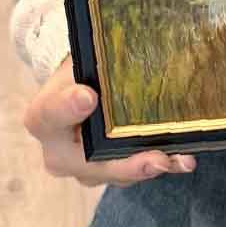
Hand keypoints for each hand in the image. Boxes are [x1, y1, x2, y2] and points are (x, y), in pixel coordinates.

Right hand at [22, 57, 195, 187]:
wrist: (82, 92)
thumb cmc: (82, 74)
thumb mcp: (82, 62)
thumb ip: (96, 64)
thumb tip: (129, 51)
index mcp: (42, 118)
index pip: (50, 115)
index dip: (68, 108)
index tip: (88, 97)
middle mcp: (57, 153)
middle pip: (89, 164)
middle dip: (126, 164)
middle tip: (155, 159)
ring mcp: (84, 171)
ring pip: (116, 175)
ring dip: (150, 166)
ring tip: (178, 159)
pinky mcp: (109, 175)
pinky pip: (135, 175)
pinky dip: (161, 166)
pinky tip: (183, 161)